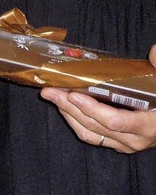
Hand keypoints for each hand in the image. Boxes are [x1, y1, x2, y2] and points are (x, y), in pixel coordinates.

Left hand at [40, 87, 155, 152]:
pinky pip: (91, 136)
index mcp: (146, 126)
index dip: (92, 109)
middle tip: (50, 90)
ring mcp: (123, 144)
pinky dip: (74, 120)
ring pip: (88, 132)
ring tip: (51, 96)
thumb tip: (154, 50)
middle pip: (94, 125)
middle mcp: (133, 139)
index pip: (114, 121)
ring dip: (67, 113)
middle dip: (69, 107)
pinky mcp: (116, 143)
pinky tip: (64, 106)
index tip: (73, 94)